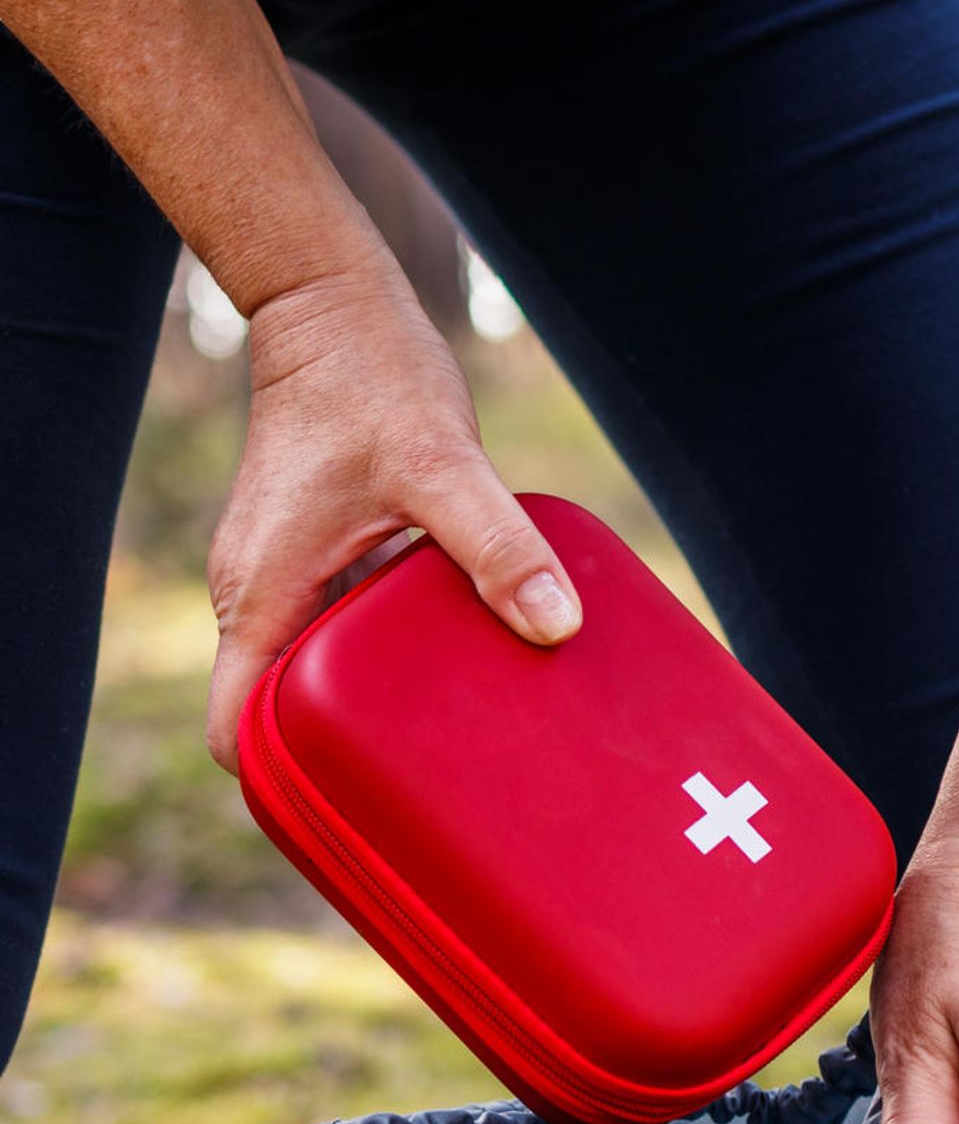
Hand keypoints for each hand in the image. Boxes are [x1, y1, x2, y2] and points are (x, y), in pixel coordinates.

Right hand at [204, 248, 581, 771]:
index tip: (352, 815)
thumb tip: (556, 626)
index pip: (237, 731)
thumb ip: (498, 548)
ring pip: (314, 676)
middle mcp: (261, 597)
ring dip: (371, 709)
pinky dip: (386, 660)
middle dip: (340, 761)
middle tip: (429, 795)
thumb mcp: (442, 466)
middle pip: (277, 718)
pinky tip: (455, 666)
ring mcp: (288, 579)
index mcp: (263, 597)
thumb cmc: (372, 379)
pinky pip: (342, 633)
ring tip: (451, 746)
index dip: (280, 788)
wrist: (335, 308)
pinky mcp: (319, 558)